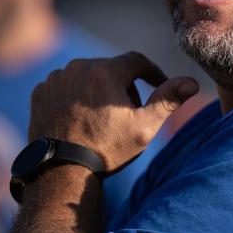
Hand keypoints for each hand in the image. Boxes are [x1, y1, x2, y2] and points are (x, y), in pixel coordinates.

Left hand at [28, 52, 198, 171]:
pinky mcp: (41, 91)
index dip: (152, 72)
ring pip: (87, 75)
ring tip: (104, 117)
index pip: (136, 61)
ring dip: (99, 89)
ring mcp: (56, 78)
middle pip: (111, 68)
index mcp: (105, 71)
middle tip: (131, 111)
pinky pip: (65, 85)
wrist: (61, 171)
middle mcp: (78, 67)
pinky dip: (76, 95)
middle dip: (125, 85)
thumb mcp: (144, 128)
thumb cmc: (106, 150)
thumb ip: (167, 100)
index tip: (158, 85)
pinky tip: (81, 117)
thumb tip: (191, 83)